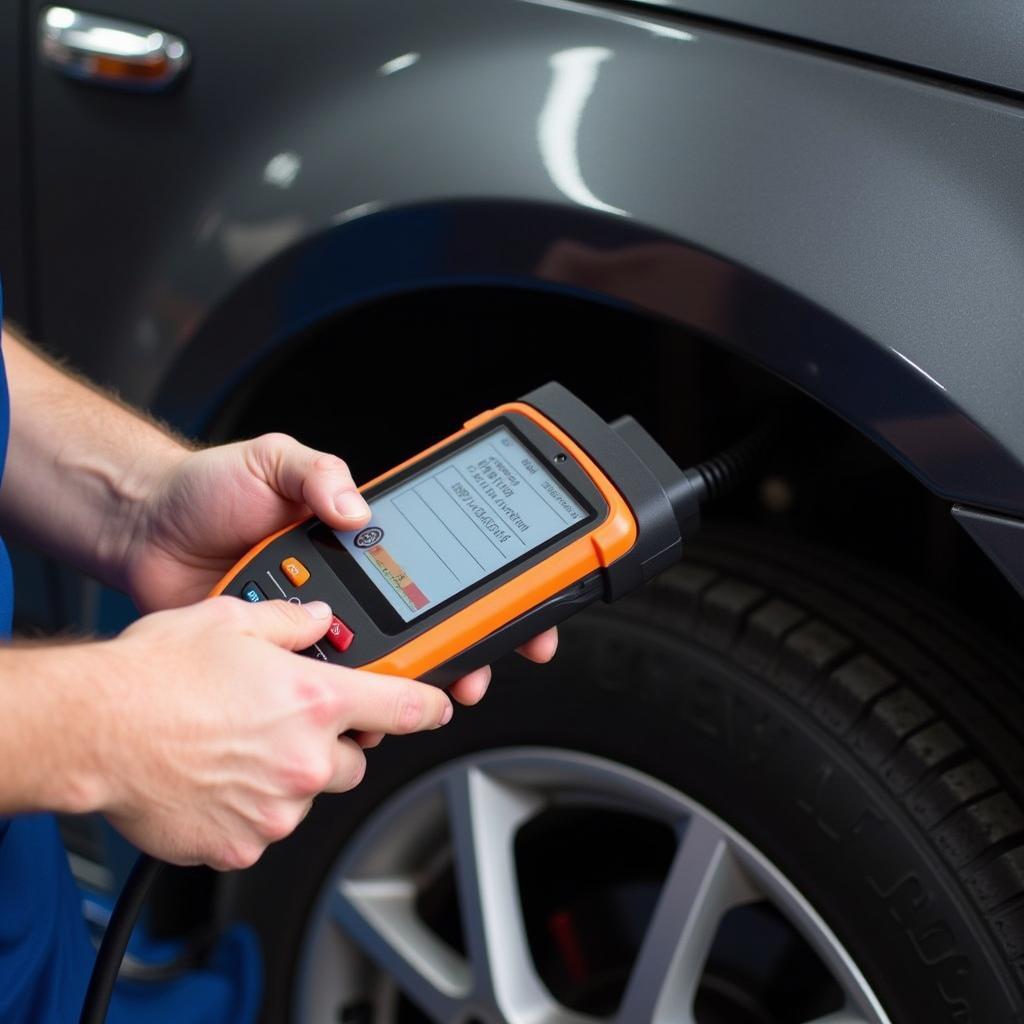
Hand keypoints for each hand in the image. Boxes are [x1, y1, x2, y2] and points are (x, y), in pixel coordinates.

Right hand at [95, 597, 453, 868]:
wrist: (94, 729)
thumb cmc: (156, 675)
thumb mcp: (233, 620)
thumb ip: (290, 622)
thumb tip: (317, 620)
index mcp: (316, 702)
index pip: (405, 707)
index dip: (431, 705)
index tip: (440, 706)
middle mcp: (306, 760)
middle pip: (353, 758)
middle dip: (331, 742)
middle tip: (285, 721)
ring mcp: (276, 809)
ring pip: (307, 793)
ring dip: (288, 775)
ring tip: (237, 746)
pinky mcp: (241, 843)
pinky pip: (264, 826)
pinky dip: (250, 808)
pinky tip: (216, 778)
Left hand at [121, 433, 556, 706]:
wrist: (145, 532)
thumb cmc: (209, 490)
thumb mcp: (273, 460)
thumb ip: (319, 472)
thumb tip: (359, 508)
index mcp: (359, 541)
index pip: (439, 567)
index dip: (486, 593)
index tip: (521, 615)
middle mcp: (349, 587)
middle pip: (423, 630)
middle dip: (460, 658)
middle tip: (470, 675)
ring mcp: (318, 627)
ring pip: (378, 668)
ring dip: (401, 687)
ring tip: (406, 693)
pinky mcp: (282, 661)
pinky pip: (321, 689)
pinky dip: (341, 704)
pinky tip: (347, 705)